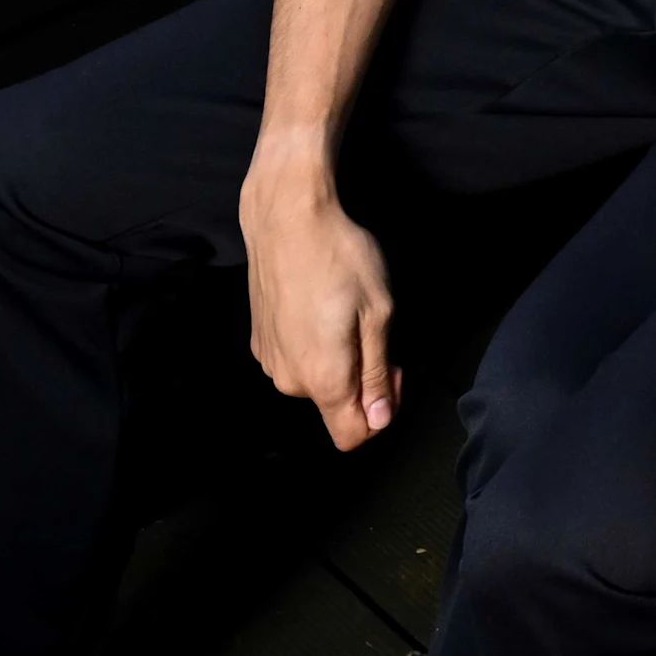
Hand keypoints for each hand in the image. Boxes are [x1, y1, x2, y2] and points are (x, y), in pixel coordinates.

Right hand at [241, 147, 397, 448]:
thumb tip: (379, 420)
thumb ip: (378, 372)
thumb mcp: (379, 312)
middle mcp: (289, 379)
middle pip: (336, 405)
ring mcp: (270, 361)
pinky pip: (297, 360)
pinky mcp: (260, 341)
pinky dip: (315, 345)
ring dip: (339, 360)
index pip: (351, 436)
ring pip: (317, 381)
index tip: (395, 373)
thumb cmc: (340, 259)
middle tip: (377, 329)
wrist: (287, 219)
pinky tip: (321, 306)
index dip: (381, 415)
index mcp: (322, 377)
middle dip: (364, 380)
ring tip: (347, 312)